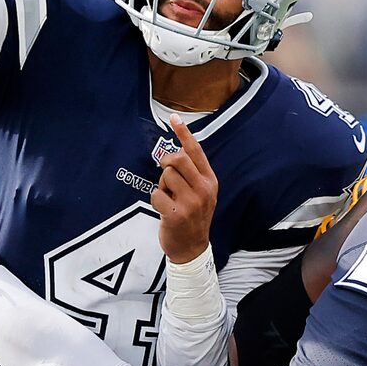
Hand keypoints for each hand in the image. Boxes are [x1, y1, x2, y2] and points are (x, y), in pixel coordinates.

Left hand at [153, 118, 216, 264]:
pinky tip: (165, 210)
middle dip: (166, 163)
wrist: (192, 248)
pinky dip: (156, 200)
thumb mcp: (201, 193)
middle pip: (178, 159)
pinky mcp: (177, 214)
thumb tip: (174, 152)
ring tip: (169, 198)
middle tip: (165, 172)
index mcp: (210, 181)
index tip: (173, 117)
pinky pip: (156, 195)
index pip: (196, 151)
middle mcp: (203, 189)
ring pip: (166, 176)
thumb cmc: (193, 216)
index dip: (183, 133)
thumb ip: (192, 174)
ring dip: (162, 185)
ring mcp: (191, 202)